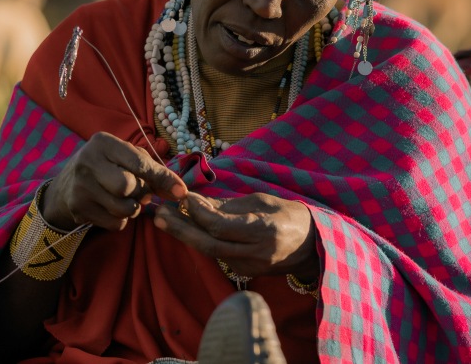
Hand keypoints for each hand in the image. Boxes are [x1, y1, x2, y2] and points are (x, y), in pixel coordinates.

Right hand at [43, 132, 187, 230]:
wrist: (67, 184)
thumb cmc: (109, 166)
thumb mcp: (128, 158)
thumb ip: (155, 171)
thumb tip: (180, 192)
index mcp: (103, 143)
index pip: (139, 163)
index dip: (163, 179)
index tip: (181, 192)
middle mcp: (87, 162)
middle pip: (127, 187)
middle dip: (140, 193)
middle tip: (139, 192)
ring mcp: (79, 187)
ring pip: (122, 208)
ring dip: (133, 209)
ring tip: (126, 200)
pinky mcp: (77, 209)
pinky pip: (114, 223)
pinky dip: (121, 220)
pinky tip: (113, 208)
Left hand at [153, 192, 317, 278]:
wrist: (311, 245)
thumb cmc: (289, 215)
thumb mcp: (262, 201)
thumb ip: (229, 205)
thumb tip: (197, 201)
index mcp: (263, 230)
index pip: (221, 225)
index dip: (199, 213)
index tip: (183, 197)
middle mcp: (255, 252)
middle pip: (208, 244)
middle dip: (180, 229)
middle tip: (158, 214)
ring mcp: (249, 266)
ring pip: (209, 251)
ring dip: (186, 235)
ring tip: (165, 219)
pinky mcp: (244, 273)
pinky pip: (218, 255)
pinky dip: (202, 240)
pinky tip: (189, 228)